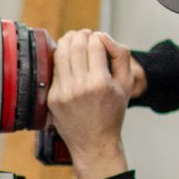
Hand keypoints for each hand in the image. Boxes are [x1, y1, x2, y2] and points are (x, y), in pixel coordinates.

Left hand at [48, 30, 137, 178]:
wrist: (94, 144)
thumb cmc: (112, 115)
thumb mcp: (126, 85)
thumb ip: (121, 56)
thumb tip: (103, 38)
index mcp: (100, 83)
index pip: (95, 44)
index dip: (98, 37)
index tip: (99, 39)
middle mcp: (80, 86)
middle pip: (76, 44)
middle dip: (81, 34)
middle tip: (85, 35)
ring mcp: (63, 92)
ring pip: (61, 53)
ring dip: (67, 41)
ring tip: (74, 40)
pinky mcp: (53, 98)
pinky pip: (54, 69)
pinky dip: (60, 59)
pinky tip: (67, 59)